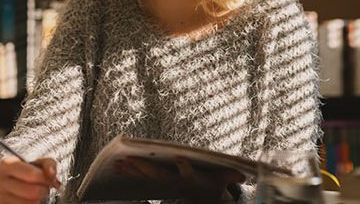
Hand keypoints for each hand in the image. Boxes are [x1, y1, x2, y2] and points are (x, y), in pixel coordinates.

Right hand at [0, 156, 60, 203]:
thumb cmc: (27, 171)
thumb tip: (52, 174)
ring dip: (38, 199)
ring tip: (35, 193)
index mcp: (7, 165)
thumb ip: (48, 164)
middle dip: (43, 189)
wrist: (10, 182)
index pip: (33, 175)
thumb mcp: (37, 162)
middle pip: (34, 191)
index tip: (48, 178)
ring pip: (30, 203)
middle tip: (43, 187)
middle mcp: (0, 181)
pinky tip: (29, 200)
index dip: (45, 178)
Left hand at [115, 156, 244, 202]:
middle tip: (133, 161)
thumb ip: (230, 175)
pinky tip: (117, 167)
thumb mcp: (222, 181)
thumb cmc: (211, 187)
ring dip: (132, 171)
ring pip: (146, 177)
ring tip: (118, 163)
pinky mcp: (158, 182)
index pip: (188, 172)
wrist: (202, 200)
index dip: (184, 167)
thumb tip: (243, 174)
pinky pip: (141, 178)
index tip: (180, 159)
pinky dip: (129, 172)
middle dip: (146, 169)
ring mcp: (165, 184)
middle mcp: (175, 183)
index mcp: (191, 180)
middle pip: (159, 176)